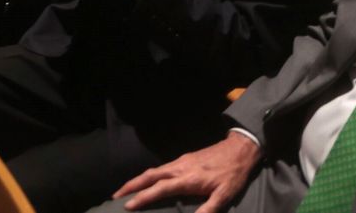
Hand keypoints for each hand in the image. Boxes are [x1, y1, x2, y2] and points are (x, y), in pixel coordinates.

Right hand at [112, 132, 260, 212]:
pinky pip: (161, 168)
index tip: (128, 206)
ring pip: (154, 170)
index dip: (143, 197)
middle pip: (150, 175)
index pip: (160, 188)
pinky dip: (149, 175)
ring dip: (138, 180)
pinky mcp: (185, 159)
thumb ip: (209, 209)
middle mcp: (180, 168)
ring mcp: (181, 161)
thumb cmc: (233, 174)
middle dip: (132, 185)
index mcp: (188, 178)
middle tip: (115, 196)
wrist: (240, 148)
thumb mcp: (225, 195)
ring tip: (125, 190)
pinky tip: (148, 181)